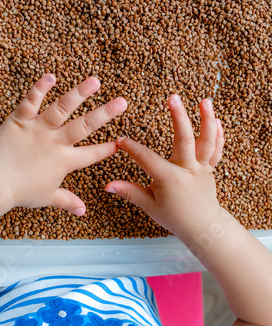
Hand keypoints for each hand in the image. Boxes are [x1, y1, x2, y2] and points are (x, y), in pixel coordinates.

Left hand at [0, 74, 126, 214]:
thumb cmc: (20, 192)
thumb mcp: (47, 198)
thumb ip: (67, 201)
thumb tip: (82, 211)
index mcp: (64, 161)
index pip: (92, 154)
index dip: (107, 149)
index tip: (121, 142)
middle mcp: (56, 142)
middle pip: (85, 126)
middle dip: (106, 113)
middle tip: (122, 101)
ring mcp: (39, 129)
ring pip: (63, 108)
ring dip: (79, 93)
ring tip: (95, 81)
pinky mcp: (21, 119)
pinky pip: (32, 100)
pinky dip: (40, 87)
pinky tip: (51, 76)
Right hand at [105, 95, 223, 241]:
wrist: (202, 227)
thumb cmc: (175, 217)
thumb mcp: (149, 206)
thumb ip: (129, 192)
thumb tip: (108, 186)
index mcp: (170, 179)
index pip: (147, 158)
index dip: (132, 148)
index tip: (121, 140)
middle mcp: (187, 170)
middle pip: (184, 139)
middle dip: (179, 117)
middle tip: (173, 98)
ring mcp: (201, 168)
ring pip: (207, 141)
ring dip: (206, 120)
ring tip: (205, 101)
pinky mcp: (210, 168)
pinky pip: (216, 149)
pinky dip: (217, 134)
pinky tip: (216, 119)